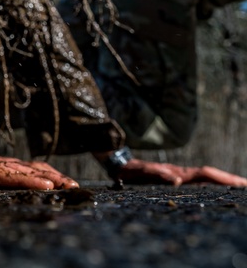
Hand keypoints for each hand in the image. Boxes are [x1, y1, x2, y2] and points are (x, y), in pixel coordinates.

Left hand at [0, 138, 78, 189]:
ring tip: (68, 184)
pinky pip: (5, 169)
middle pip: (11, 167)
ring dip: (40, 173)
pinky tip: (45, 178)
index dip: (18, 177)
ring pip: (11, 166)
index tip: (44, 184)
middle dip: (42, 175)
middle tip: (71, 186)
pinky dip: (27, 172)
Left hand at [115, 158, 246, 186]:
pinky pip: (198, 183)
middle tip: (246, 185)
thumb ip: (156, 174)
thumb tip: (175, 180)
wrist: (120, 165)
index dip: (222, 178)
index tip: (239, 183)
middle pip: (210, 176)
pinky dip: (211, 185)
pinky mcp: (175, 179)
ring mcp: (179, 176)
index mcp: (178, 172)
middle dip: (229, 180)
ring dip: (222, 182)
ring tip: (239, 187)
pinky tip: (217, 190)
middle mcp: (182, 173)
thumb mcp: (141, 172)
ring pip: (205, 179)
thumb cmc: (131, 170)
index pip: (204, 175)